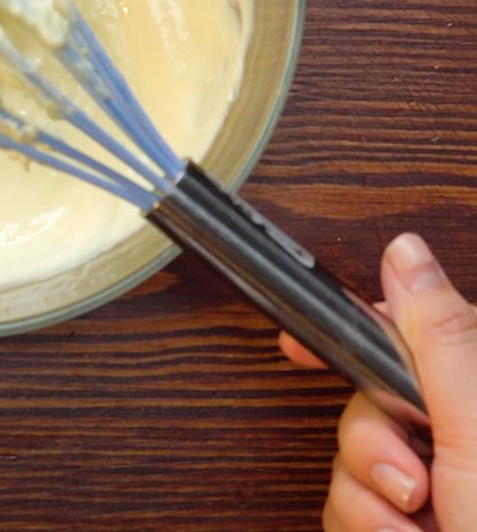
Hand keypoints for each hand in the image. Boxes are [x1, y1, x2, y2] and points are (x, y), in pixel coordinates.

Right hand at [281, 234, 476, 531]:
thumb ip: (441, 339)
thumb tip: (406, 253)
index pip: (404, 336)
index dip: (345, 331)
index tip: (298, 342)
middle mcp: (461, 439)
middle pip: (365, 398)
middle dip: (369, 442)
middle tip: (409, 479)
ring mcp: (435, 490)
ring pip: (350, 459)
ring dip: (369, 501)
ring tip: (415, 530)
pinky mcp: (404, 528)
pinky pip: (347, 510)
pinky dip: (365, 530)